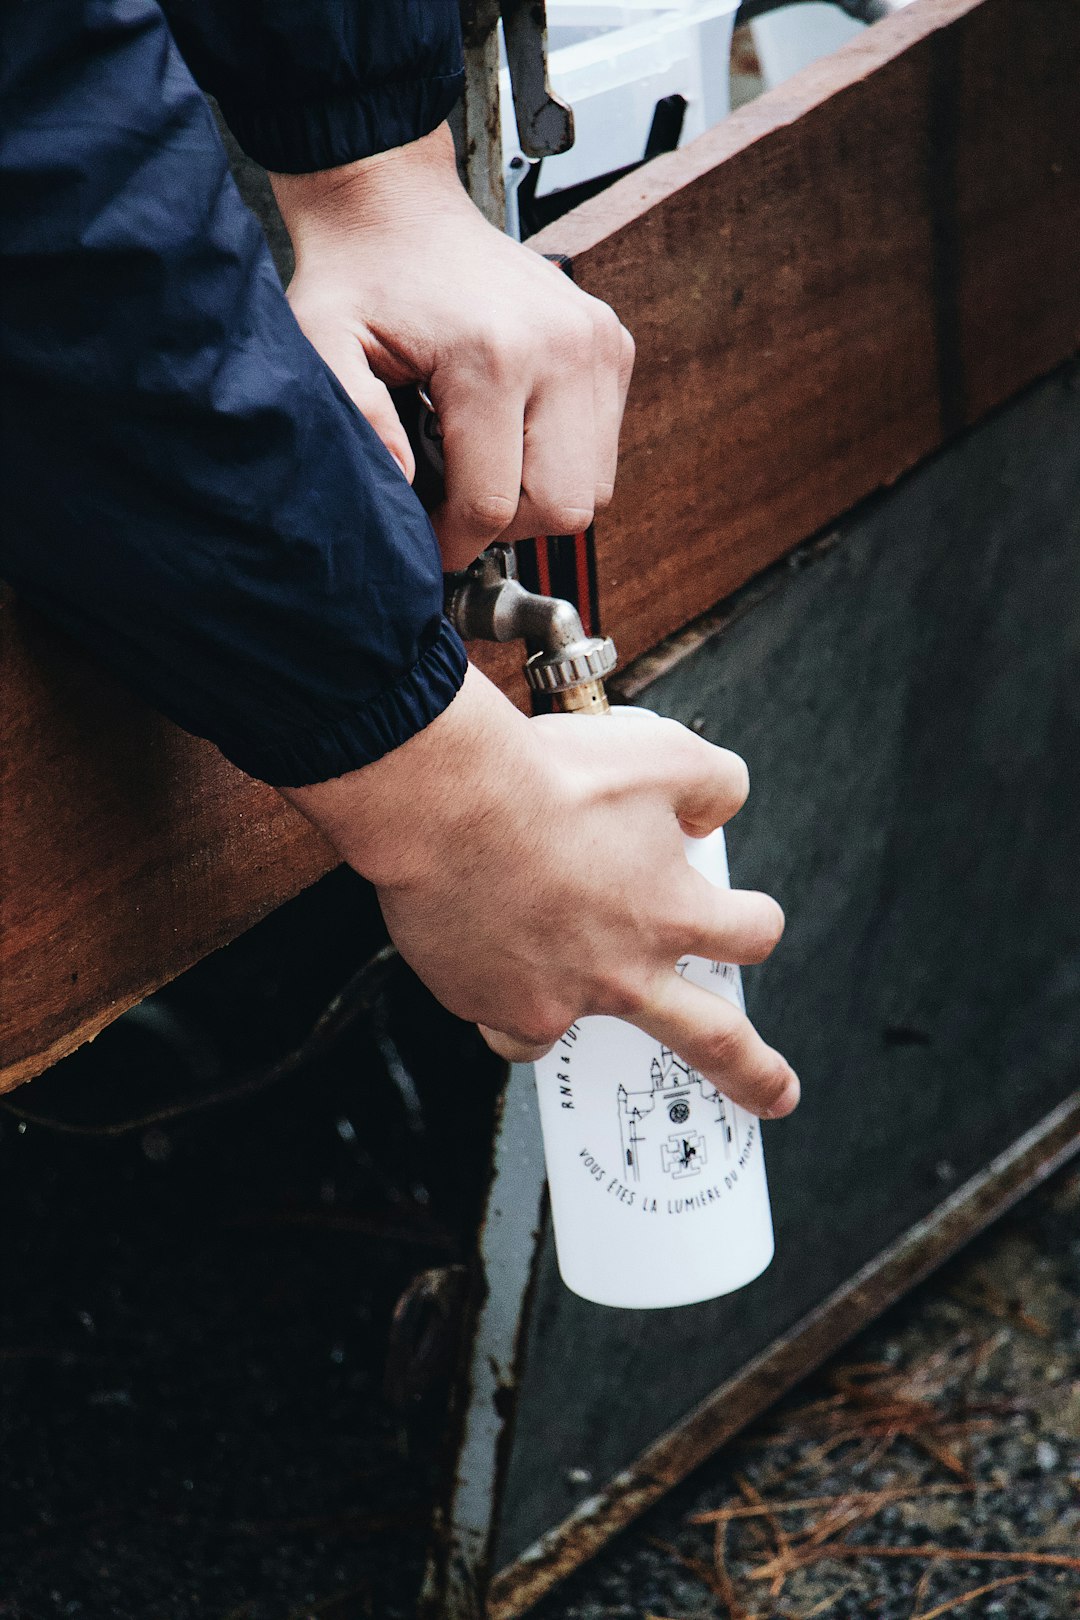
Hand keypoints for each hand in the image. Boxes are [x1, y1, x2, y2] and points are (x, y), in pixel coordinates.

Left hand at [269, 124, 634, 570]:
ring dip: (538, 496)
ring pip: (593, 488)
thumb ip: (356, 419)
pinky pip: (602, 448)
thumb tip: (404, 492)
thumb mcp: (322, 344)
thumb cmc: (360, 278)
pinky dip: (560, 460)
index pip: (493, 504)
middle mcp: (563, 349)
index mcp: (494, 355)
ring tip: (483, 466)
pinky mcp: (613, 345)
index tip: (427, 540)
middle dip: (506, 527)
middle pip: (562, 508)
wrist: (400, 207)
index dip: (455, 543)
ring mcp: (598, 345)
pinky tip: (511, 432)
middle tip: (457, 505)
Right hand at [280, 667, 797, 1119]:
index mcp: (675, 912)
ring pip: (587, 1022)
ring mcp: (562, 999)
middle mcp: (627, 971)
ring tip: (584, 1019)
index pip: (751, 936)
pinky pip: (512, 1023)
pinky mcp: (497, 1008)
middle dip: (753, 1073)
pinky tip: (496, 961)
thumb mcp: (666, 756)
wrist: (446, 805)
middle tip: (776, 1096)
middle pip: (713, 1039)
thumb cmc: (551, 779)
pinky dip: (509, 999)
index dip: (757, 923)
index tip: (754, 922)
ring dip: (590, 1016)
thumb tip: (717, 815)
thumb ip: (715, 786)